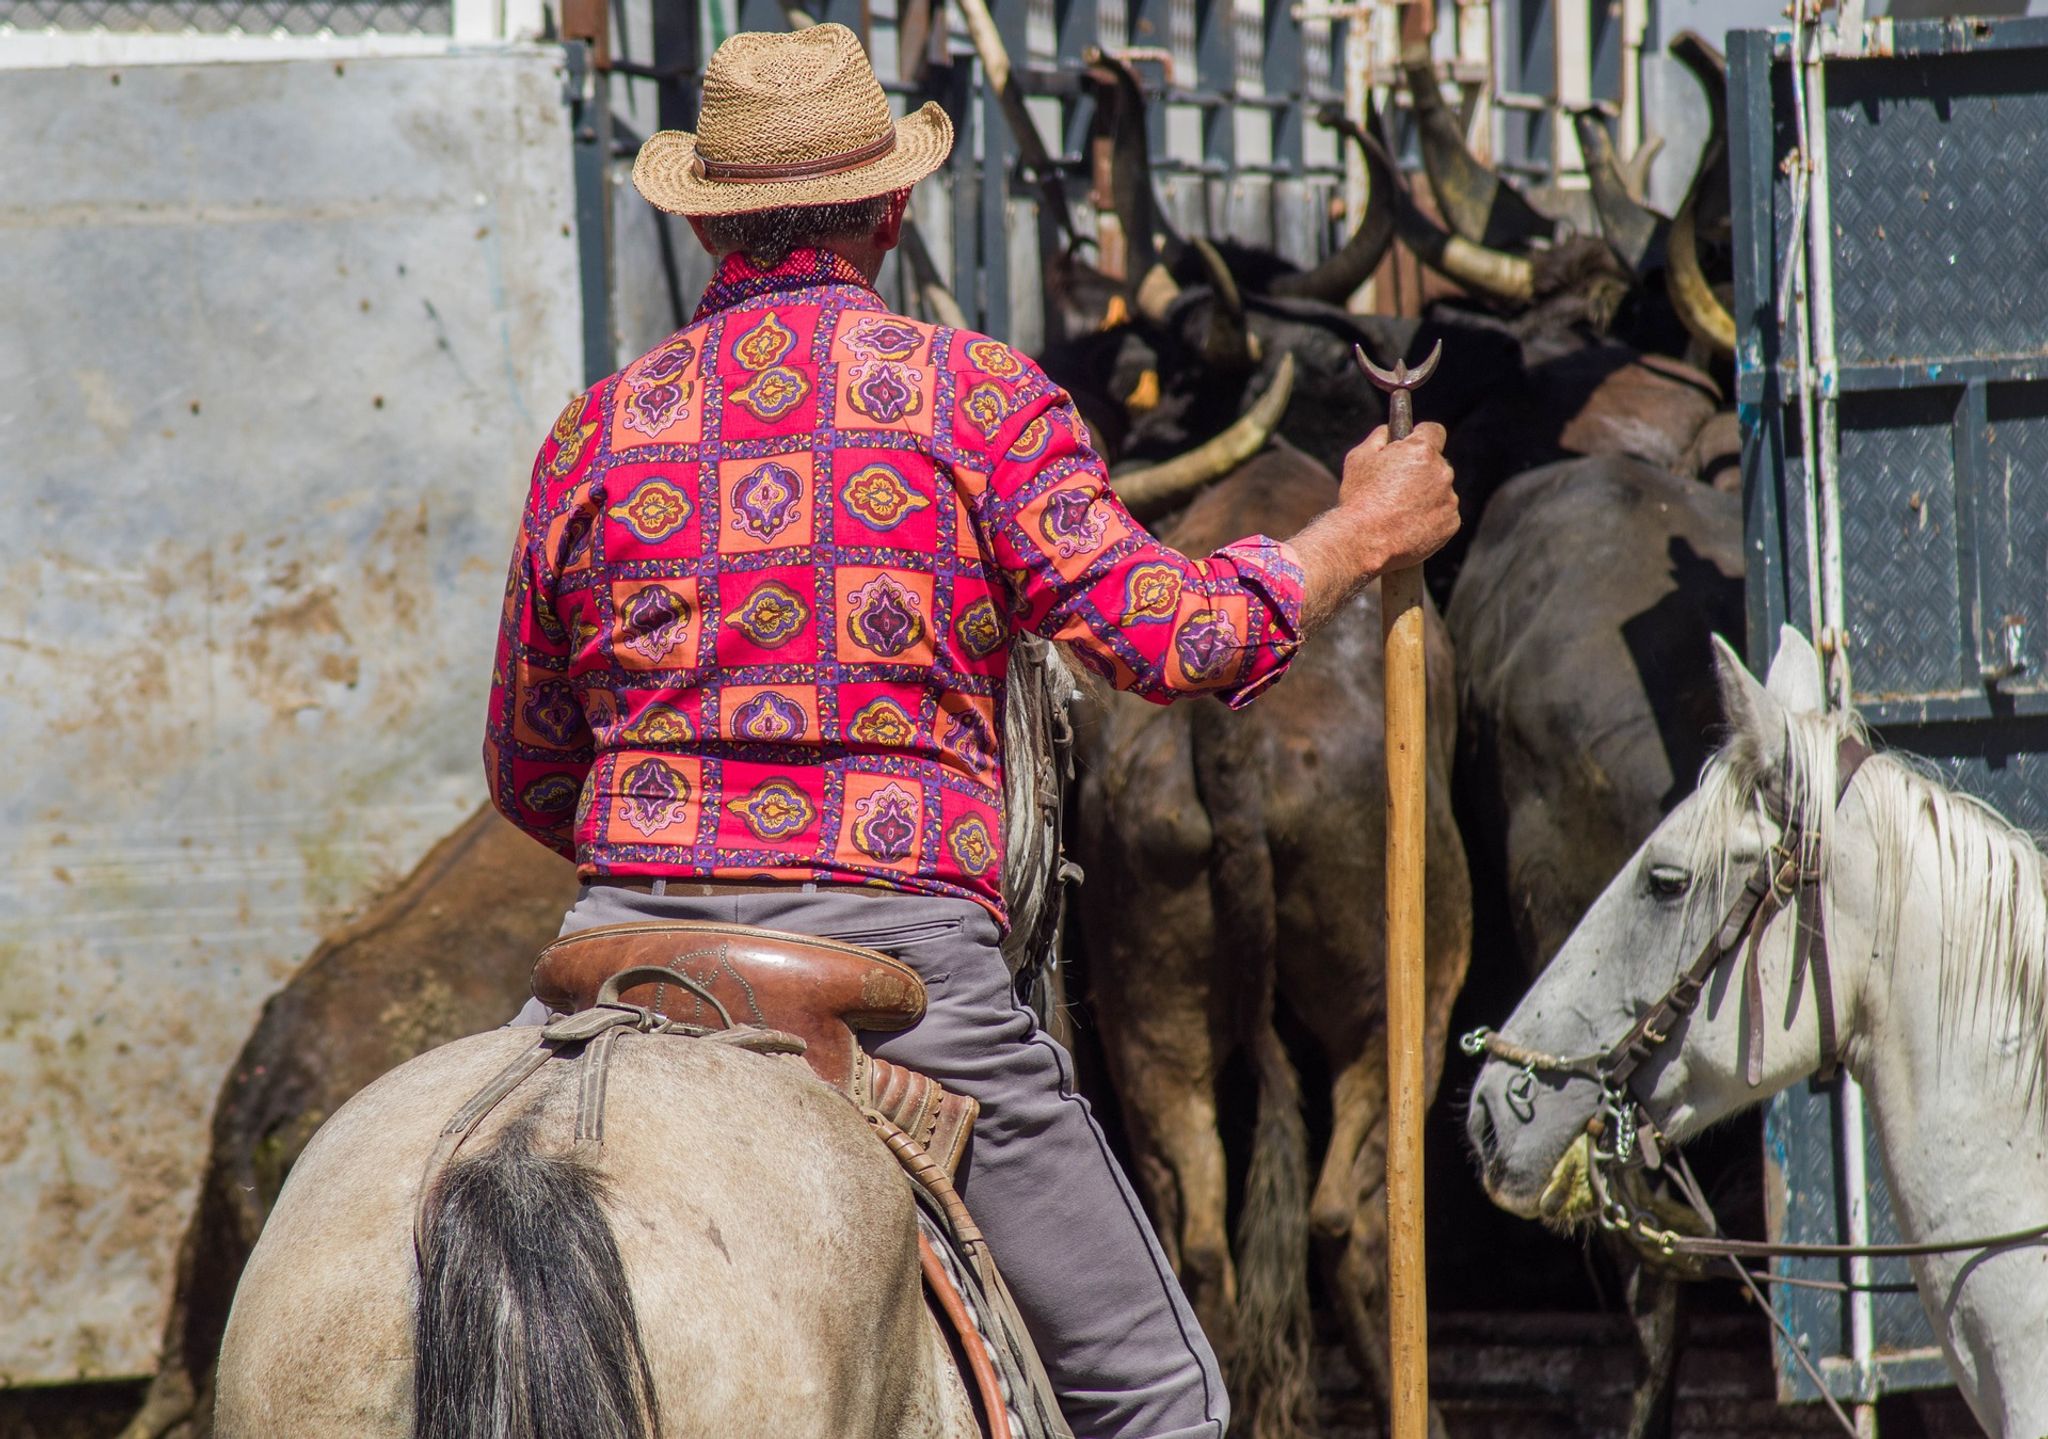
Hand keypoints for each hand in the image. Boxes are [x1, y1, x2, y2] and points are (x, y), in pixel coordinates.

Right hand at [1337, 421, 1457, 572]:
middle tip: (1395, 487)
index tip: (1411, 445)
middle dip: (1420, 471)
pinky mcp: (1450, 524)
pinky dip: (1430, 519)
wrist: (1363, 541)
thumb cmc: (1358, 498)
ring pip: (1440, 491)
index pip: (1433, 431)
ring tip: (1398, 512)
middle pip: (1436, 464)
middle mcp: (1442, 472)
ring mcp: (1449, 500)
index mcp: (1422, 450)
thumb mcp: (1359, 458)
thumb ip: (1379, 438)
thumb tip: (1389, 432)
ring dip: (1426, 497)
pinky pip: (1443, 515)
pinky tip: (1407, 526)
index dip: (1420, 436)